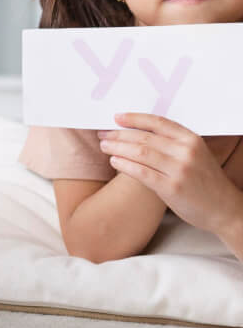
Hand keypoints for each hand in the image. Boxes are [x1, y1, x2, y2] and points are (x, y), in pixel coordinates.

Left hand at [100, 112, 242, 235]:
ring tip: (104, 146)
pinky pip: (141, 172)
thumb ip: (172, 144)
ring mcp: (179, 170)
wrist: (224, 209)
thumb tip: (136, 132)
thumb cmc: (204, 181)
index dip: (134, 118)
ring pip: (139, 152)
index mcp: (191, 139)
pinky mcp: (171, 188)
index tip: (116, 117)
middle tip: (103, 134)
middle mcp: (186, 152)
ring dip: (117, 148)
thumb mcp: (195, 155)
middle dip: (119, 134)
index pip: (158, 122)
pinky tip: (114, 162)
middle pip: (144, 137)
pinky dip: (124, 165)